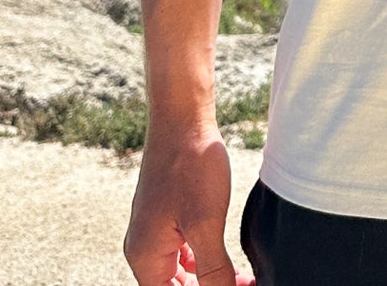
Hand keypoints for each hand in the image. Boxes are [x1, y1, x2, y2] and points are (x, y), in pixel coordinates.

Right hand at [123, 121, 254, 285]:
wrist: (183, 117)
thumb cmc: (190, 166)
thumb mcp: (206, 223)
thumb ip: (213, 270)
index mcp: (146, 258)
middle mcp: (144, 249)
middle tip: (242, 282)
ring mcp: (154, 230)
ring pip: (178, 272)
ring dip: (204, 278)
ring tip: (239, 277)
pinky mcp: (167, 213)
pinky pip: (181, 249)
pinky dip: (200, 258)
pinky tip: (221, 254)